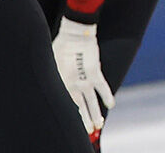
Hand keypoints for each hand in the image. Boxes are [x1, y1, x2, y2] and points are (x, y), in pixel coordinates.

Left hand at [52, 17, 113, 133]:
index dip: (70, 113)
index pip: (67, 102)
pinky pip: (103, 87)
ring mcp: (85, 79)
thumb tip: (53, 83)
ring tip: (99, 125)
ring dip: (96, 114)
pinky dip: (107, 96)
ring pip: (92, 101)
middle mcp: (73, 82)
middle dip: (84, 119)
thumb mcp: (53, 61)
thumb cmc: (62, 46)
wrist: (75, 34)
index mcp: (61, 80)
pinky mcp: (95, 72)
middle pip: (79, 106)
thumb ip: (56, 74)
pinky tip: (111, 105)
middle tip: (88, 131)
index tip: (73, 123)